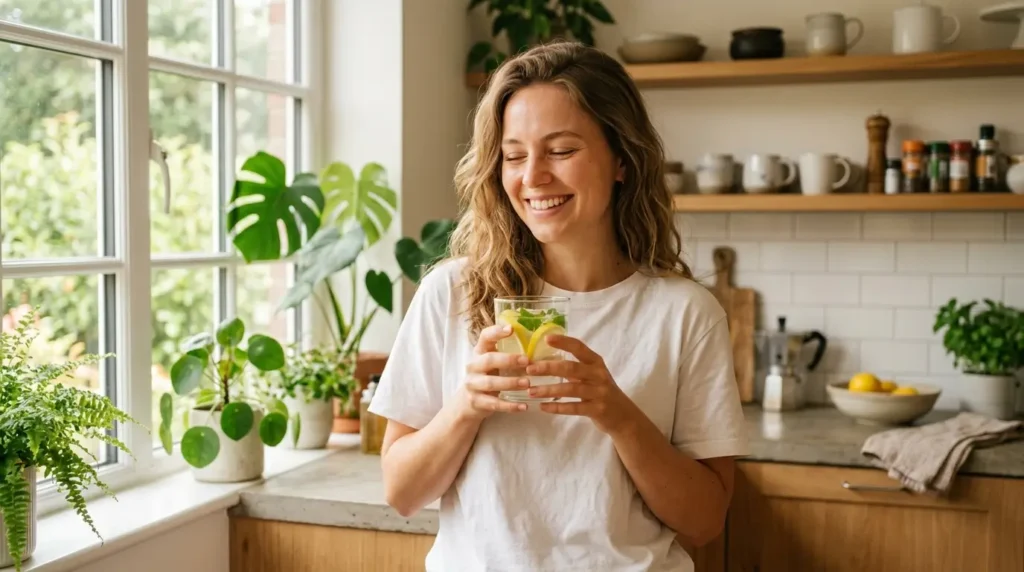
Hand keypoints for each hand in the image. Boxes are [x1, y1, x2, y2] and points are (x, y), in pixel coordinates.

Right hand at [454, 324, 530, 420]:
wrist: (467, 403)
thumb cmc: (486, 377)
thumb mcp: (492, 363)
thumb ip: (507, 354)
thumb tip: (537, 347)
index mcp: (479, 352)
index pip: (485, 337)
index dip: (496, 332)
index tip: (511, 329)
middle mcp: (473, 366)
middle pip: (489, 360)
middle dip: (508, 360)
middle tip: (527, 361)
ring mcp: (473, 384)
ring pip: (491, 383)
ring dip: (510, 383)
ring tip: (527, 383)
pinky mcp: (476, 401)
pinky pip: (494, 404)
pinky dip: (510, 406)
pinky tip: (524, 406)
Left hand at [524, 334, 640, 434]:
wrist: (624, 416)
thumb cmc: (602, 392)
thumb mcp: (592, 375)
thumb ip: (574, 367)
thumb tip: (544, 360)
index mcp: (596, 362)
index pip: (579, 347)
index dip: (564, 342)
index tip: (546, 339)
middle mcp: (598, 375)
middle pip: (571, 368)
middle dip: (549, 368)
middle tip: (529, 369)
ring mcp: (599, 392)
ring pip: (570, 389)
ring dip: (549, 390)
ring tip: (531, 391)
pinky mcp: (597, 409)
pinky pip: (574, 407)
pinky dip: (557, 407)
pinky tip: (543, 407)